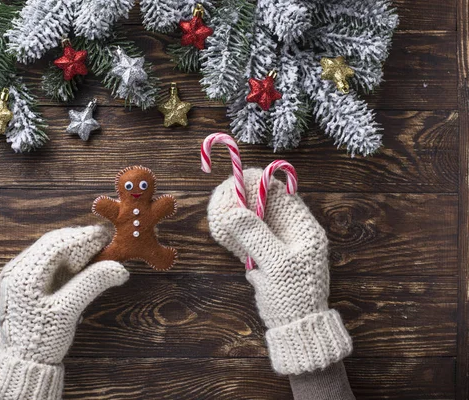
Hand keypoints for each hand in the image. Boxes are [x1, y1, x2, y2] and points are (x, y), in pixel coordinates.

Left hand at [0, 226, 128, 399]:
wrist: (21, 364)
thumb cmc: (42, 340)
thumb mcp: (68, 310)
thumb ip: (92, 284)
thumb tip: (120, 268)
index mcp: (24, 275)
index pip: (57, 244)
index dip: (84, 237)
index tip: (107, 235)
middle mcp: (17, 269)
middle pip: (52, 244)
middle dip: (79, 240)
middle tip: (106, 242)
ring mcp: (18, 275)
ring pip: (50, 251)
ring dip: (74, 249)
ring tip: (98, 252)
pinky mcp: (23, 283)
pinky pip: (47, 262)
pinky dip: (66, 260)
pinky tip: (82, 264)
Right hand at [207, 168, 351, 375]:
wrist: (295, 328)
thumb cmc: (294, 294)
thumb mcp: (276, 263)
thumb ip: (256, 235)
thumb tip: (234, 212)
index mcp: (305, 230)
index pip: (284, 197)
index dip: (262, 186)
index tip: (240, 179)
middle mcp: (294, 235)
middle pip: (268, 209)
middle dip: (247, 201)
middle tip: (225, 194)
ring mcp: (280, 248)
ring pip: (257, 225)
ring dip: (240, 218)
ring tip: (221, 210)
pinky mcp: (268, 261)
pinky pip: (252, 242)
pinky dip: (239, 236)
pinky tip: (225, 230)